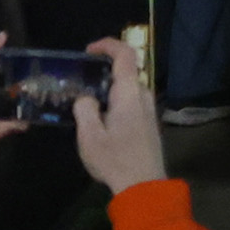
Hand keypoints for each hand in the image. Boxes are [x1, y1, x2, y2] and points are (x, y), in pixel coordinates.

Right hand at [70, 39, 170, 194]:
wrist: (143, 185)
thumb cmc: (115, 159)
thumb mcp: (90, 136)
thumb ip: (85, 110)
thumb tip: (86, 98)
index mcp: (130, 93)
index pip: (126, 55)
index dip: (108, 45)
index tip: (89, 50)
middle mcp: (144, 96)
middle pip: (126, 71)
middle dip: (103, 70)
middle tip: (80, 80)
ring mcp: (149, 109)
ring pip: (128, 89)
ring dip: (108, 89)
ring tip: (85, 101)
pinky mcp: (148, 123)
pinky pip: (131, 102)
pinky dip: (115, 101)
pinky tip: (100, 118)